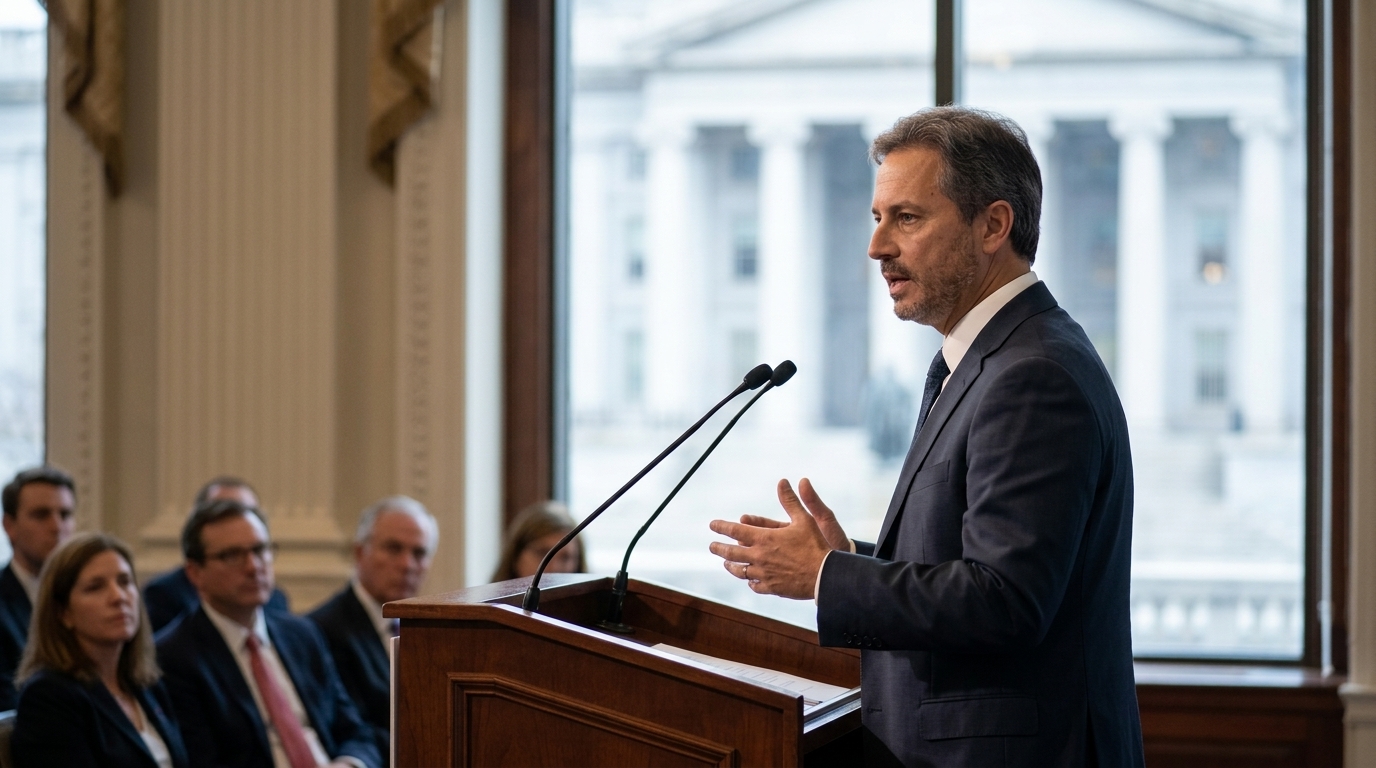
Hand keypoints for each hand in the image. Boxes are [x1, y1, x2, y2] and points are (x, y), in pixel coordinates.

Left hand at [707, 479, 846, 599]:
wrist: (825, 575)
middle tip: (712, 546)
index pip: (735, 531)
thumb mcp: (804, 519)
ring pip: (740, 571)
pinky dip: (750, 581)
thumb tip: (782, 481)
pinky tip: (750, 580)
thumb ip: (790, 501)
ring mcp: (764, 574)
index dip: (722, 527)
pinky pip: (755, 585)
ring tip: (726, 563)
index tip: (712, 525)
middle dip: (719, 548)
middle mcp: (759, 556)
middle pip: (732, 552)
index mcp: (764, 538)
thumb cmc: (816, 545)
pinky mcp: (772, 587)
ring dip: (731, 566)